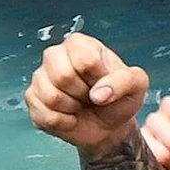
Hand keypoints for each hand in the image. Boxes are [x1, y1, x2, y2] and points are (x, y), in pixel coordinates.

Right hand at [25, 32, 149, 155]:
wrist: (108, 126)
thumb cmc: (120, 99)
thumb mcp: (137, 85)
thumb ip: (124, 81)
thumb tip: (98, 94)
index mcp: (80, 44)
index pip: (84, 60)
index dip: (98, 79)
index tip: (105, 84)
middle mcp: (55, 55)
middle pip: (62, 76)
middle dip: (83, 93)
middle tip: (92, 97)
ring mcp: (40, 77)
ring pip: (51, 97)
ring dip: (73, 109)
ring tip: (81, 105)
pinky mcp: (32, 100)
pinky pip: (45, 115)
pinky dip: (63, 123)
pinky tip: (70, 117)